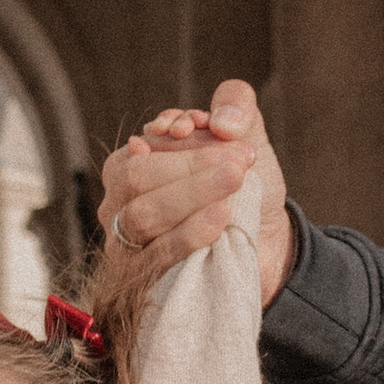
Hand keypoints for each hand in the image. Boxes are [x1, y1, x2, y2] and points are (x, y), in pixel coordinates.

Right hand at [97, 80, 293, 304]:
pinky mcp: (143, 280)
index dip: (171, 138)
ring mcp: (127, 245)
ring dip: (190, 195)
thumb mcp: (244, 136)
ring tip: (234, 181)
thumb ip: (235, 103)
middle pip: (135, 178)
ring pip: (142, 216)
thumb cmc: (242, 188)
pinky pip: (157, 257)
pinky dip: (189, 234)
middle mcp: (120, 205)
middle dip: (188, 165)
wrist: (264, 246)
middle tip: (237, 162)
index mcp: (131, 165)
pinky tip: (220, 217)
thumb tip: (222, 121)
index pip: (139, 149)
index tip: (211, 130)